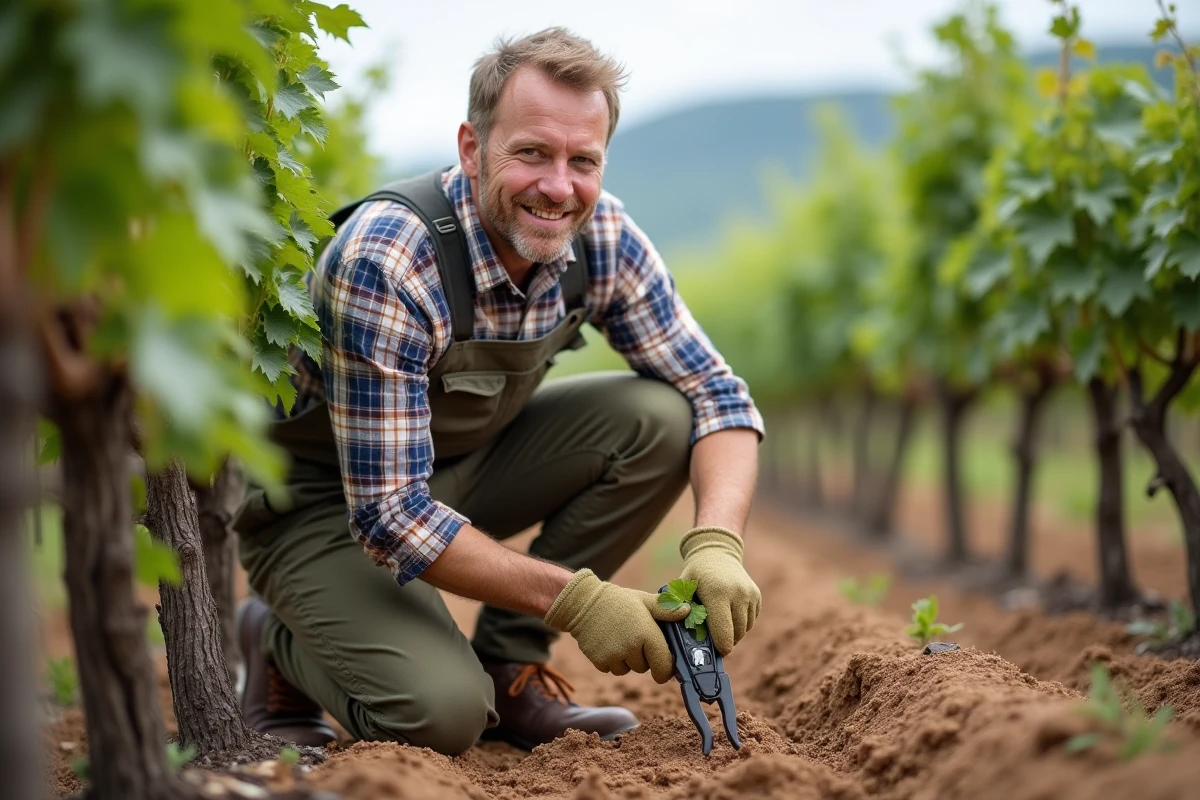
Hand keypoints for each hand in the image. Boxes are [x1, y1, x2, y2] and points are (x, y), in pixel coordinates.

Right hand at [544, 569, 689, 682]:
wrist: (583, 602)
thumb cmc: (619, 601)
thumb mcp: (644, 601)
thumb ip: (666, 609)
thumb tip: (688, 611)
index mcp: (647, 633)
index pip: (664, 665)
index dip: (667, 669)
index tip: (665, 667)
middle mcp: (631, 647)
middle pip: (645, 668)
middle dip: (643, 658)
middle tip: (635, 638)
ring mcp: (614, 656)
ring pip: (628, 670)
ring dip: (627, 660)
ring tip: (620, 638)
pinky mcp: (600, 661)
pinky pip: (612, 669)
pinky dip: (612, 661)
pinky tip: (608, 643)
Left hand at [679, 526, 760, 654]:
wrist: (716, 553)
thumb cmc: (695, 575)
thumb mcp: (682, 587)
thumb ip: (676, 607)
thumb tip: (672, 631)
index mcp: (717, 593)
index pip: (724, 632)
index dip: (720, 647)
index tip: (715, 652)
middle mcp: (738, 593)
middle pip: (736, 633)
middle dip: (726, 641)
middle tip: (714, 640)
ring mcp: (750, 594)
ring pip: (745, 629)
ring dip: (734, 633)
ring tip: (720, 626)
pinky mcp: (757, 595)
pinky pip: (751, 620)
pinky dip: (742, 623)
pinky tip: (729, 615)